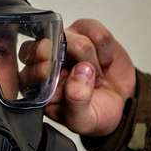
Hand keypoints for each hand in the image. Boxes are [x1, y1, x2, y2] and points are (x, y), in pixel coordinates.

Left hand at [44, 19, 135, 136]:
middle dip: (60, 53)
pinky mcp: (84, 32)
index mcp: (39, 86)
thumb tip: (79, 74)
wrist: (123, 102)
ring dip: (90, 57)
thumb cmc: (97, 113)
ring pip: (72, 38)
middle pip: (43, 46)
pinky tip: (104, 61)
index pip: (27, 71)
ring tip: (96, 75)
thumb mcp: (85, 120)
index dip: (35, 67)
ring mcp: (65, 44)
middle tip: (78, 65)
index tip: (47, 70)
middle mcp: (48, 62)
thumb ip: (77, 103)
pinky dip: (104, 47)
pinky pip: (94, 30)